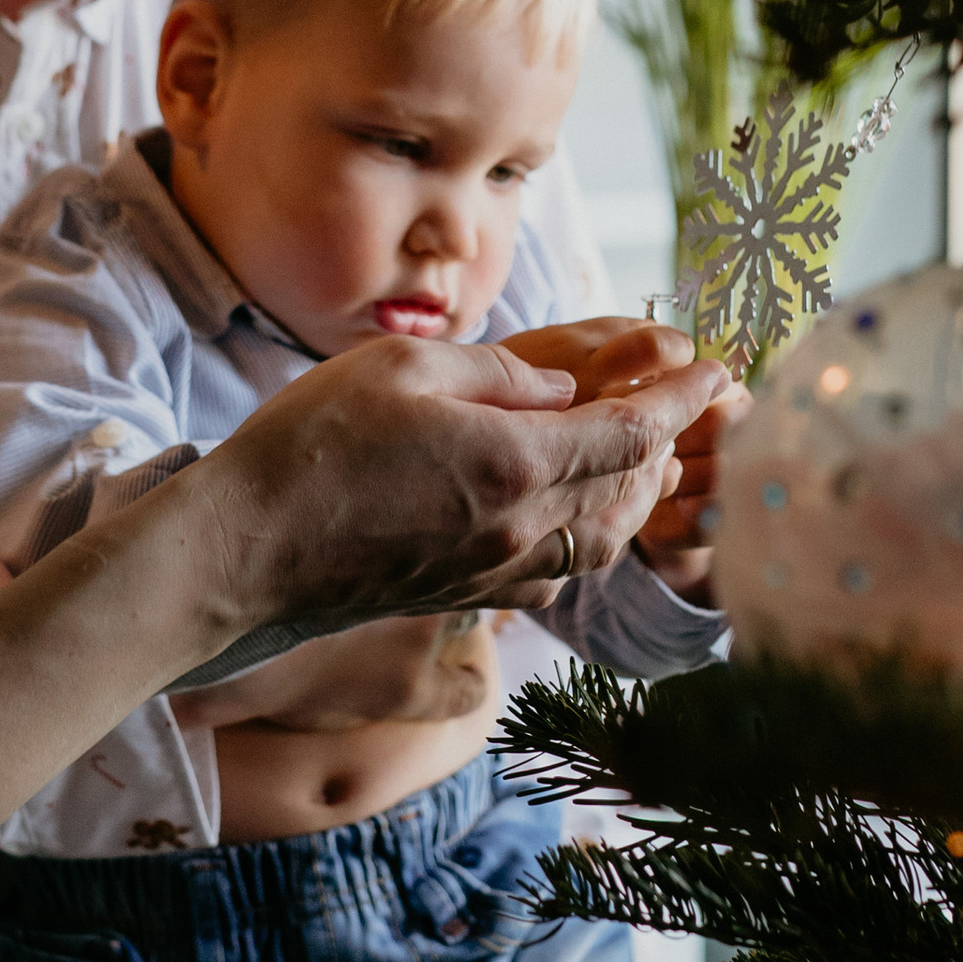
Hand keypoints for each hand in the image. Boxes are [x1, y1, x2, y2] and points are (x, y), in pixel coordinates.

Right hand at [189, 329, 722, 639]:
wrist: (244, 552)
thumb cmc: (310, 444)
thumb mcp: (402, 364)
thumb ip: (498, 372)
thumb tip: (561, 391)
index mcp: (515, 465)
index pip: (635, 432)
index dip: (684, 398)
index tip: (719, 368)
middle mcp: (520, 532)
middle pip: (633, 493)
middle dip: (669, 445)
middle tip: (678, 400)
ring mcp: (496, 575)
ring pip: (605, 542)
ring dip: (634, 494)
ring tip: (636, 451)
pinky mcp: (466, 597)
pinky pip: (558, 573)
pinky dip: (588, 536)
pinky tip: (568, 510)